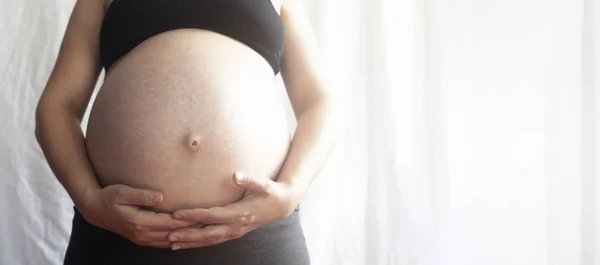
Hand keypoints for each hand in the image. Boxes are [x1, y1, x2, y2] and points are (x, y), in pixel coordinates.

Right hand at [78, 184, 195, 247]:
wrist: (95, 209)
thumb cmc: (109, 197)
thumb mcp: (122, 192)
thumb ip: (142, 195)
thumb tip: (160, 196)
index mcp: (140, 222)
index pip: (170, 222)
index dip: (187, 219)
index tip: (203, 215)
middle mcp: (142, 234)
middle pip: (173, 233)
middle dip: (192, 230)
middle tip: (210, 225)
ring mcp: (142, 239)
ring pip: (169, 241)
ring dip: (186, 238)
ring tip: (204, 233)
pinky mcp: (142, 239)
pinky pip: (163, 243)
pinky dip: (176, 241)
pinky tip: (187, 239)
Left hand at [167, 172, 299, 249]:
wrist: (281, 206)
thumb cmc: (270, 192)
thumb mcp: (263, 184)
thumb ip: (249, 180)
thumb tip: (236, 175)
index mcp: (239, 213)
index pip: (211, 215)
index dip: (193, 215)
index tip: (176, 214)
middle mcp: (235, 226)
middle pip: (207, 233)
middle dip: (187, 235)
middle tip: (168, 235)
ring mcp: (234, 232)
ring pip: (209, 240)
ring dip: (190, 242)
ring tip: (171, 244)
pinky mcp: (234, 233)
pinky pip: (214, 241)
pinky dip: (199, 243)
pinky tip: (187, 243)